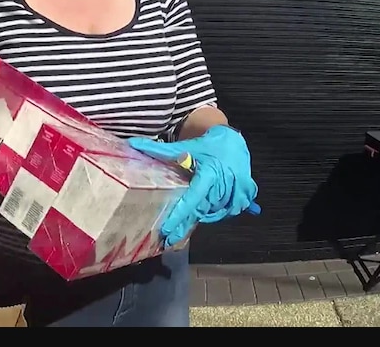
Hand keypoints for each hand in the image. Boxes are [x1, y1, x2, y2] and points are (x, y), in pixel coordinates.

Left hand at [128, 125, 258, 246]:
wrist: (233, 140)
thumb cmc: (206, 145)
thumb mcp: (184, 147)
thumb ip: (158, 150)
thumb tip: (132, 144)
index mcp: (210, 173)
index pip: (193, 199)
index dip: (180, 216)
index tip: (167, 231)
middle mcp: (226, 184)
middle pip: (202, 210)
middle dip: (185, 224)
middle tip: (169, 238)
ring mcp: (239, 190)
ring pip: (216, 213)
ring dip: (202, 217)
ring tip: (187, 222)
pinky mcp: (246, 194)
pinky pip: (230, 211)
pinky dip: (218, 213)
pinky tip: (208, 212)